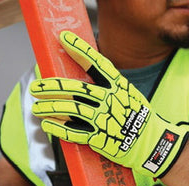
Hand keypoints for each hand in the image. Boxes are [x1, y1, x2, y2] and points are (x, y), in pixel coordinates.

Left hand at [30, 31, 188, 177]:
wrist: (152, 143)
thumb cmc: (139, 118)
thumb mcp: (131, 96)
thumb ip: (110, 88)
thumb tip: (83, 83)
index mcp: (119, 87)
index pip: (97, 64)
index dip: (80, 49)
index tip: (64, 38)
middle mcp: (111, 101)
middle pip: (77, 89)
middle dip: (53, 86)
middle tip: (37, 86)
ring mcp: (105, 120)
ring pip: (71, 110)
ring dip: (50, 107)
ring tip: (36, 107)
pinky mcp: (100, 139)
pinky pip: (74, 133)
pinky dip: (58, 128)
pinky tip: (47, 124)